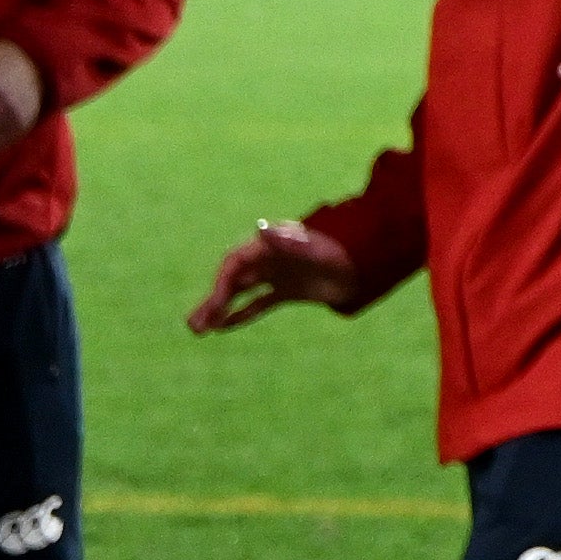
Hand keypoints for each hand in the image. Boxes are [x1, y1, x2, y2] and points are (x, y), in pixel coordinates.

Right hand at [189, 216, 359, 331]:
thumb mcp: (314, 247)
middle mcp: (269, 259)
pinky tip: (224, 327)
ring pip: (241, 293)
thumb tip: (262, 229)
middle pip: (233, 280)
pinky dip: (241, 314)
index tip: (214, 308)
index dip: (222, 285)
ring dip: (220, 309)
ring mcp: (278, 274)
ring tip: (199, 331)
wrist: (366, 263)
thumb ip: (289, 241)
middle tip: (194, 325)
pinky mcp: (288, 290)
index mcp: (270, 245)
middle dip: (213, 302)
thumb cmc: (339, 251)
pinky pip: (259, 303)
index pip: (235, 263)